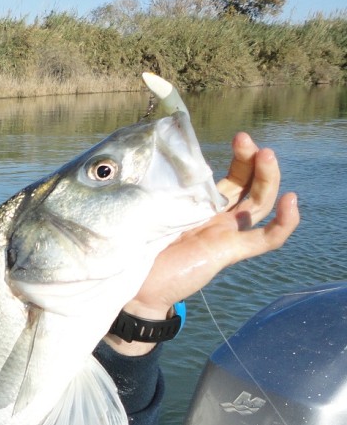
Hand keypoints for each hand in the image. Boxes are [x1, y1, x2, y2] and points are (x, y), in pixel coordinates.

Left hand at [109, 132, 299, 353]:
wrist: (132, 286)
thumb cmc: (133, 246)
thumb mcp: (147, 206)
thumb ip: (159, 186)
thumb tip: (153, 153)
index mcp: (200, 206)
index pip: (232, 178)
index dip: (238, 158)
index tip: (236, 137)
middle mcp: (217, 218)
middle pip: (248, 185)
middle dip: (252, 160)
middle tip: (246, 140)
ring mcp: (225, 234)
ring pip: (259, 204)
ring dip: (268, 179)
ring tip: (267, 155)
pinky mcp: (228, 252)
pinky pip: (266, 239)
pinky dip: (284, 223)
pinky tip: (292, 201)